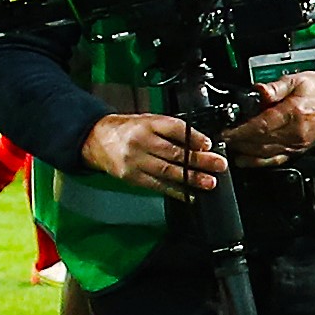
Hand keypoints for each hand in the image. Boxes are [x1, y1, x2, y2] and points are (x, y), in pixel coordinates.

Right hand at [85, 109, 224, 194]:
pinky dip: (175, 191)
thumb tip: (198, 144)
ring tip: (209, 182)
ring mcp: (136, 161)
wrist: (96, 140)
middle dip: (199, 160)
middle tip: (218, 165)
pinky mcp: (132, 177)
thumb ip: (170, 130)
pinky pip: (157, 185)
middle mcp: (141, 142)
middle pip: (174, 152)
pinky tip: (189, 194)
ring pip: (168, 171)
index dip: (193, 137)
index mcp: (147, 123)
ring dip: (191, 178)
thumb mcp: (147, 120)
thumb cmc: (127, 129)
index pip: (174, 128)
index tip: (208, 144)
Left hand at [220, 70, 314, 164]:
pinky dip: (258, 162)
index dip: (241, 131)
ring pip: (264, 153)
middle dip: (237, 142)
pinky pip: (275, 160)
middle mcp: (295, 133)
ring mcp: (296, 144)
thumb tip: (258, 91)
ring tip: (228, 148)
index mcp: (294, 113)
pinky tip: (245, 160)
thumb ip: (275, 87)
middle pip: (260, 142)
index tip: (225, 132)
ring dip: (244, 152)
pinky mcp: (297, 150)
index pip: (262, 126)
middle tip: (221, 140)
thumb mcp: (296, 79)